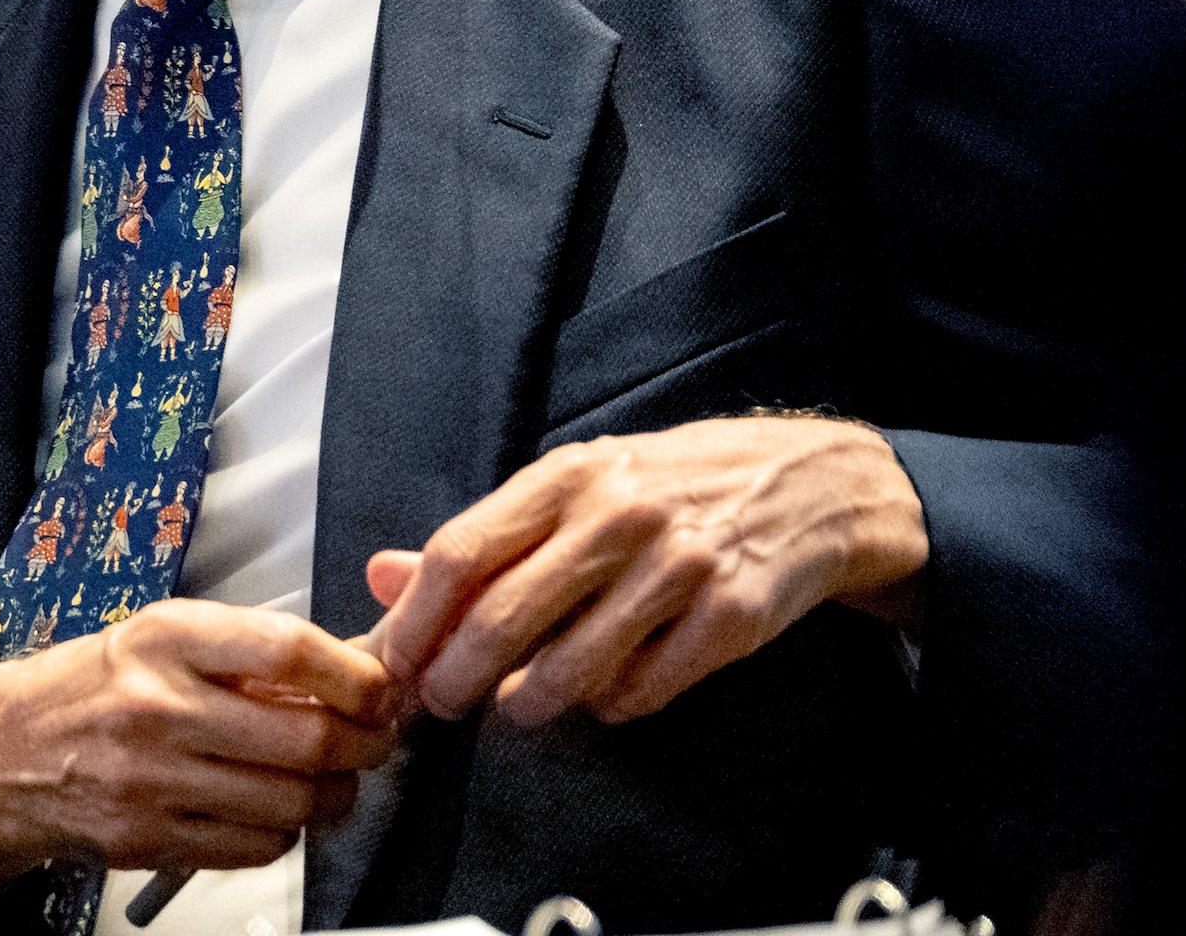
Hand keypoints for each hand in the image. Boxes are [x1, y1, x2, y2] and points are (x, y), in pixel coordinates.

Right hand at [0, 601, 405, 914]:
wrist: (4, 754)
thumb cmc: (91, 687)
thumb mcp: (159, 636)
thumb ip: (244, 649)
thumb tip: (345, 669)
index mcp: (166, 639)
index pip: (290, 649)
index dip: (355, 675)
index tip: (379, 688)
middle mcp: (159, 707)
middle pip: (306, 737)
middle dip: (365, 745)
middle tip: (376, 740)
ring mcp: (154, 780)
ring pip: (292, 801)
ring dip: (335, 796)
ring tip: (334, 780)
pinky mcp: (151, 839)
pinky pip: (256, 847)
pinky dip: (285, 833)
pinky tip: (276, 810)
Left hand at [363, 415, 926, 730]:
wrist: (804, 484)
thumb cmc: (670, 486)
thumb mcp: (575, 486)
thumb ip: (484, 536)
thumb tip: (380, 575)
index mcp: (568, 476)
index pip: (463, 552)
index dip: (416, 620)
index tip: (393, 663)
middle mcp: (619, 514)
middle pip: (504, 616)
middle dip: (455, 677)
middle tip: (438, 706)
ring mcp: (678, 567)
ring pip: (573, 666)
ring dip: (528, 704)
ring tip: (514, 709)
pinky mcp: (728, 617)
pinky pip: (645, 689)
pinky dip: (612, 706)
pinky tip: (605, 695)